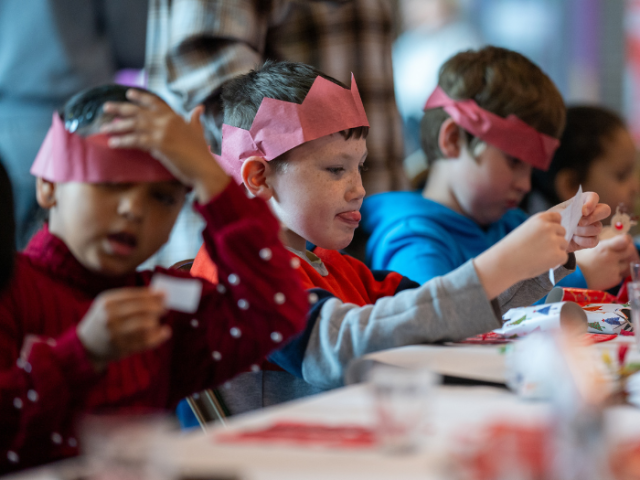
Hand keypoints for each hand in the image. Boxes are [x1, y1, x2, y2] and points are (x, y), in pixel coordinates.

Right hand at [77, 287, 170, 367]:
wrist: (85, 345)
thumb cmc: (103, 319)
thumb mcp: (109, 304)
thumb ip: (131, 297)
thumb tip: (159, 292)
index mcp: (108, 302)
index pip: (135, 295)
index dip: (152, 295)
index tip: (165, 294)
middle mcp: (110, 317)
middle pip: (142, 309)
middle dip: (157, 307)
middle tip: (165, 308)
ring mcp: (115, 333)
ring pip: (145, 325)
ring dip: (156, 322)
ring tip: (159, 321)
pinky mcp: (122, 348)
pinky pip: (146, 341)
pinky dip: (159, 336)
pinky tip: (164, 332)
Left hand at [101, 90, 229, 202]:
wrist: (204, 168)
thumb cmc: (201, 153)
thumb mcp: (198, 131)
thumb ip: (195, 119)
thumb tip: (199, 108)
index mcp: (175, 116)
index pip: (154, 102)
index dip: (140, 97)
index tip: (128, 93)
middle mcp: (167, 120)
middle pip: (138, 111)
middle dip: (120, 108)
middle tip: (105, 107)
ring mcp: (162, 131)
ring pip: (134, 125)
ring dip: (116, 127)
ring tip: (103, 128)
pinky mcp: (158, 144)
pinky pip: (135, 140)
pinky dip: (122, 141)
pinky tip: (112, 143)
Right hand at [474, 211, 568, 298]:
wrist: (504, 263)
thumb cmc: (512, 249)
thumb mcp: (525, 230)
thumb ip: (540, 228)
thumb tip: (555, 232)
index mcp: (539, 219)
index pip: (557, 217)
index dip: (554, 226)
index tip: (546, 235)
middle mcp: (548, 227)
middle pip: (562, 231)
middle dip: (555, 240)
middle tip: (540, 249)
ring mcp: (554, 241)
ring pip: (564, 245)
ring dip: (556, 251)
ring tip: (539, 256)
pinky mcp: (558, 255)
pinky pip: (564, 257)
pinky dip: (556, 262)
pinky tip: (542, 263)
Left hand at [548, 192, 610, 251]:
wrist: (549, 237)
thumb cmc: (552, 222)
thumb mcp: (555, 214)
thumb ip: (566, 211)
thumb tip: (580, 213)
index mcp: (581, 202)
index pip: (593, 197)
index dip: (591, 203)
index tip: (582, 211)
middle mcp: (591, 213)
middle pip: (605, 210)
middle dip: (594, 216)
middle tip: (580, 223)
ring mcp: (593, 227)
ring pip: (597, 228)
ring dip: (582, 231)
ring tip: (571, 231)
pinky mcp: (591, 240)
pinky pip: (593, 241)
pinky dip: (582, 241)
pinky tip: (574, 239)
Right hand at [575, 234, 638, 290]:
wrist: (572, 278)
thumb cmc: (577, 262)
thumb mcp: (588, 248)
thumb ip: (603, 245)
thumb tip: (614, 243)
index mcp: (604, 248)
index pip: (625, 240)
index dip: (626, 240)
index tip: (624, 241)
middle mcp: (612, 258)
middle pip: (630, 251)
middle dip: (628, 251)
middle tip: (622, 252)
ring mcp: (614, 270)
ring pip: (629, 264)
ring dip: (624, 262)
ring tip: (614, 263)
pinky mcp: (614, 280)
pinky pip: (622, 274)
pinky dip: (618, 273)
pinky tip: (609, 272)